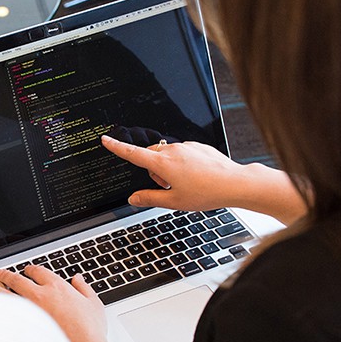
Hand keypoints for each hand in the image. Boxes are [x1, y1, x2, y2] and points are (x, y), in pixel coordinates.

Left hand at [0, 265, 125, 341]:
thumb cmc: (89, 330)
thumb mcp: (94, 304)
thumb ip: (84, 288)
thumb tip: (78, 279)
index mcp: (57, 287)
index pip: (39, 271)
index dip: (31, 269)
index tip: (27, 270)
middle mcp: (40, 295)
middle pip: (18, 279)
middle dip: (7, 274)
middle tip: (1, 273)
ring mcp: (29, 311)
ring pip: (7, 294)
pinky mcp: (23, 326)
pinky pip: (6, 313)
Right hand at [101, 135, 305, 224]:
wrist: (234, 183)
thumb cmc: (206, 193)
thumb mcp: (173, 202)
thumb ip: (149, 198)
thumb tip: (133, 198)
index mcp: (163, 164)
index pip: (133, 154)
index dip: (117, 147)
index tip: (106, 140)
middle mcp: (173, 150)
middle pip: (151, 156)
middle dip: (153, 170)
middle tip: (168, 187)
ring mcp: (186, 147)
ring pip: (167, 155)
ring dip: (168, 168)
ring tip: (186, 184)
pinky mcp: (198, 146)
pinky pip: (182, 153)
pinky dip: (182, 164)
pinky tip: (196, 177)